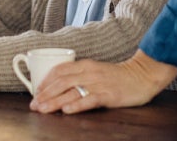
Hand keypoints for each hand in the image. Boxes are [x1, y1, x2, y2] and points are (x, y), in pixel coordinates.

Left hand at [28, 51, 176, 114]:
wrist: (142, 75)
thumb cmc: (118, 76)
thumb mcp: (96, 71)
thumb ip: (81, 76)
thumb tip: (61, 86)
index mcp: (85, 65)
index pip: (59, 70)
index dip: (45, 81)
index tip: (35, 92)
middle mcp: (89, 72)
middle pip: (61, 82)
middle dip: (45, 94)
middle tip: (34, 105)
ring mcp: (98, 83)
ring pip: (71, 91)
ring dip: (54, 101)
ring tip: (43, 109)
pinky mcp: (108, 95)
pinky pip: (89, 99)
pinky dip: (76, 105)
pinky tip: (67, 110)